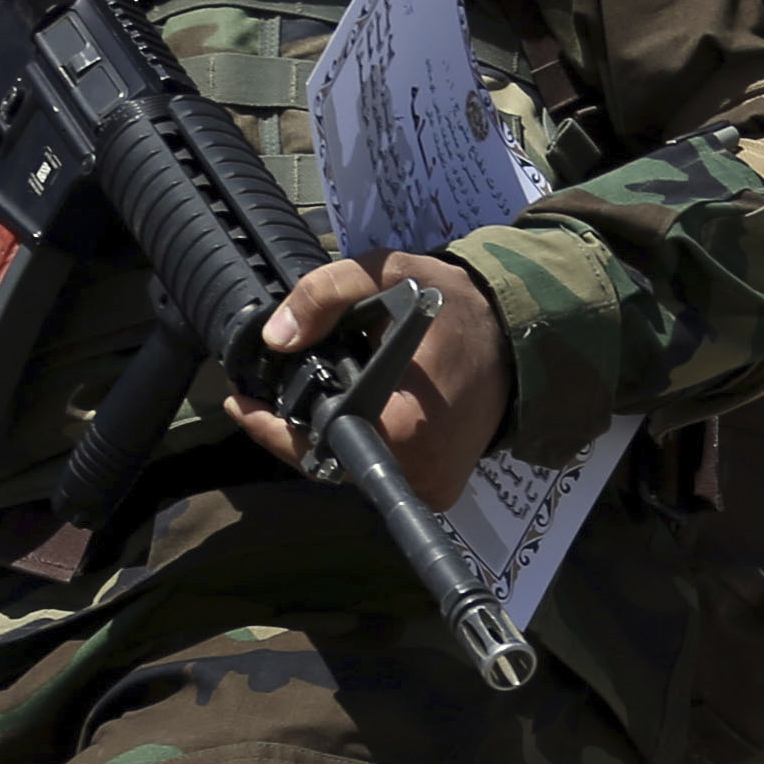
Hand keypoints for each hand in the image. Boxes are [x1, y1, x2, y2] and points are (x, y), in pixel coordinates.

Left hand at [227, 253, 508, 510]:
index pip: (314, 443)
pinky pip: (379, 472)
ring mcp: (431, 486)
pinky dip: (355, 443)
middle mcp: (418, 470)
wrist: (523, 339)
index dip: (268, 425)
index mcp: (404, 426)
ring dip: (322, 436)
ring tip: (296, 400)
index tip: (240, 402)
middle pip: (327, 461)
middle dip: (290, 429)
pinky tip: (341, 413)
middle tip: (263, 397)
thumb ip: (327, 294)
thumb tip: (277, 337)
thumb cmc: (457, 308)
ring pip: (350, 470)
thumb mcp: (391, 274)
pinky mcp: (440, 489)